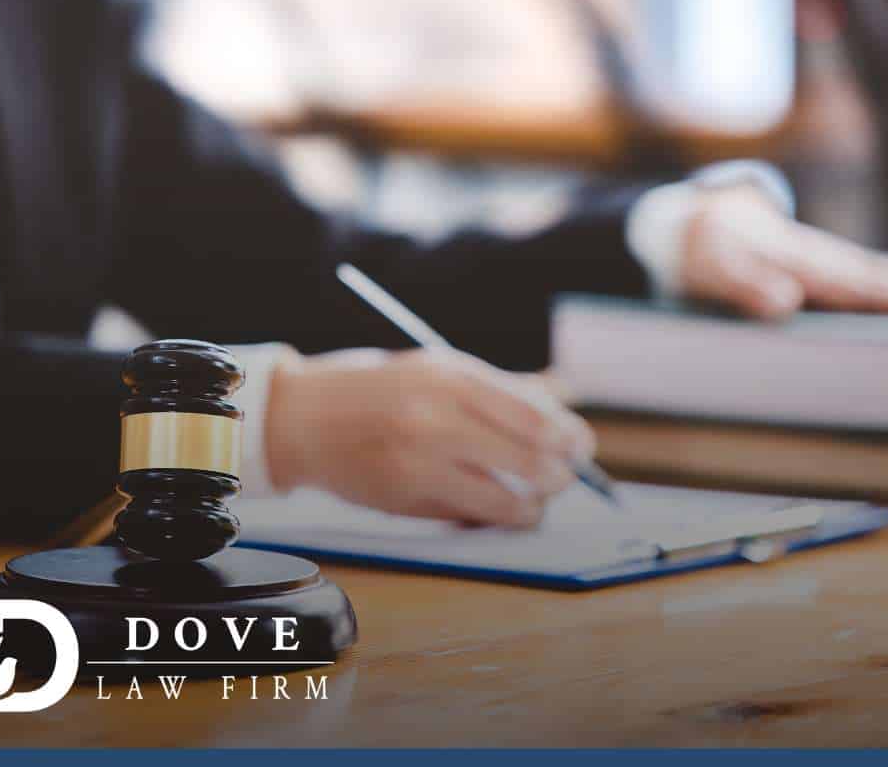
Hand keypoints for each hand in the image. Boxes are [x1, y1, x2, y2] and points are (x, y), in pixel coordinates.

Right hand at [263, 348, 591, 526]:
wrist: (305, 418)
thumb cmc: (381, 390)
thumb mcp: (438, 370)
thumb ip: (498, 387)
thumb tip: (563, 401)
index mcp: (450, 377)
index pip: (533, 413)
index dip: (568, 436)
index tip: (582, 446)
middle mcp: (437, 417)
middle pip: (530, 458)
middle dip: (560, 475)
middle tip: (564, 478)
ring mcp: (419, 461)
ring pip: (506, 500)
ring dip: (532, 506)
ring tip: (535, 502)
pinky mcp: (405, 497)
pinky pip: (470, 516)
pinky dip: (495, 518)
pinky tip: (501, 511)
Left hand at [677, 184, 887, 318]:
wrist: (702, 221)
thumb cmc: (705, 250)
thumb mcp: (713, 266)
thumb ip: (744, 283)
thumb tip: (785, 303)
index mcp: (804, 262)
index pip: (861, 284)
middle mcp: (829, 261)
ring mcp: (836, 265)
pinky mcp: (836, 273)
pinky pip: (886, 281)